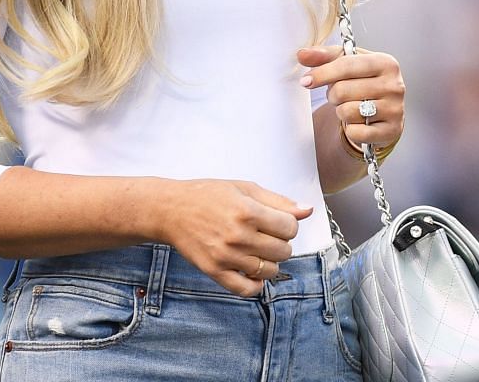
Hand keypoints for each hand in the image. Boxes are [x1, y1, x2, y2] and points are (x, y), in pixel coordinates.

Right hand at [155, 178, 309, 295]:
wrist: (171, 210)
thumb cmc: (208, 196)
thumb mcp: (246, 189)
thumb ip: (278, 201)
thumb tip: (307, 210)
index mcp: (248, 211)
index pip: (290, 228)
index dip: (289, 225)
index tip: (278, 222)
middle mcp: (238, 236)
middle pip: (283, 250)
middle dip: (281, 242)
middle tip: (268, 235)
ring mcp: (226, 256)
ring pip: (269, 270)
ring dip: (271, 262)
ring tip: (259, 250)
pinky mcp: (214, 271)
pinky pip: (245, 289)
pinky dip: (256, 285)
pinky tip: (254, 273)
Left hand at [299, 45, 405, 154]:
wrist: (385, 111)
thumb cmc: (364, 83)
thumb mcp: (348, 64)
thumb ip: (324, 57)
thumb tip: (302, 54)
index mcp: (386, 63)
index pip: (347, 65)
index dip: (322, 73)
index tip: (306, 81)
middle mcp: (394, 85)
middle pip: (343, 90)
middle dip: (334, 95)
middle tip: (340, 95)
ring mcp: (395, 109)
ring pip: (347, 112)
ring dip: (342, 112)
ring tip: (351, 107)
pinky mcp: (391, 131)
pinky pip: (355, 132)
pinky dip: (351, 129)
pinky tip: (359, 123)